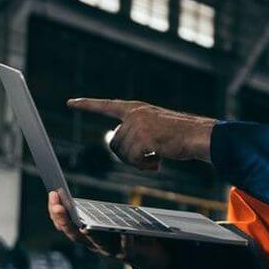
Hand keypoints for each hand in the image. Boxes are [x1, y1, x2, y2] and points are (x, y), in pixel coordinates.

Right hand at [46, 192, 171, 268]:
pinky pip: (126, 247)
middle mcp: (94, 245)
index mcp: (86, 235)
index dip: (56, 212)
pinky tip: (125, 231)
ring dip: (90, 235)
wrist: (144, 252)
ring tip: (84, 226)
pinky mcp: (128, 254)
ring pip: (97, 244)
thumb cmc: (120, 230)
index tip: (52, 193)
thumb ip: (92, 210)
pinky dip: (126, 239)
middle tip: (57, 206)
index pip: (64, 225)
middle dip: (64, 221)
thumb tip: (77, 191)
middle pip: (75, 235)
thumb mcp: (104, 218)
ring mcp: (110, 251)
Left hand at [67, 98, 215, 168]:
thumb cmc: (178, 134)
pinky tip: (158, 162)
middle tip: (147, 159)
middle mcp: (134, 114)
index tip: (70, 102)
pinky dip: (144, 165)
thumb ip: (134, 130)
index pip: (106, 105)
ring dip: (138, 162)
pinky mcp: (144, 137)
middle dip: (127, 156)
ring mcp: (138, 125)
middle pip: (114, 143)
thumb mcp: (153, 125)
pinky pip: (133, 159)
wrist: (197, 135)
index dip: (87, 105)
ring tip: (155, 159)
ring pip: (123, 153)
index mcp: (135, 109)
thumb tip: (116, 144)